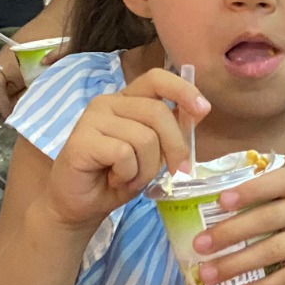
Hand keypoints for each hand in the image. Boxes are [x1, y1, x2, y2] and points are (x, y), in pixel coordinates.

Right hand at [44, 68, 207, 229]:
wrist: (81, 205)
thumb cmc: (119, 176)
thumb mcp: (155, 152)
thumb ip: (171, 129)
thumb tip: (199, 111)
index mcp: (127, 100)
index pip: (157, 78)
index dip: (183, 90)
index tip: (204, 110)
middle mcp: (108, 102)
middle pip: (158, 113)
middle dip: (175, 147)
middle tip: (175, 172)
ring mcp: (91, 119)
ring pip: (144, 138)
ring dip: (147, 168)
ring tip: (131, 177)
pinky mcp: (81, 140)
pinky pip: (124, 154)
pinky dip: (129, 174)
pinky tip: (115, 179)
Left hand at [193, 167, 284, 284]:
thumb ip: (258, 200)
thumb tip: (202, 204)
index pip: (277, 182)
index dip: (249, 191)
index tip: (220, 202)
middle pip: (268, 219)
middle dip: (230, 233)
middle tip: (199, 246)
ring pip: (273, 250)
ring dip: (237, 264)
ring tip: (208, 274)